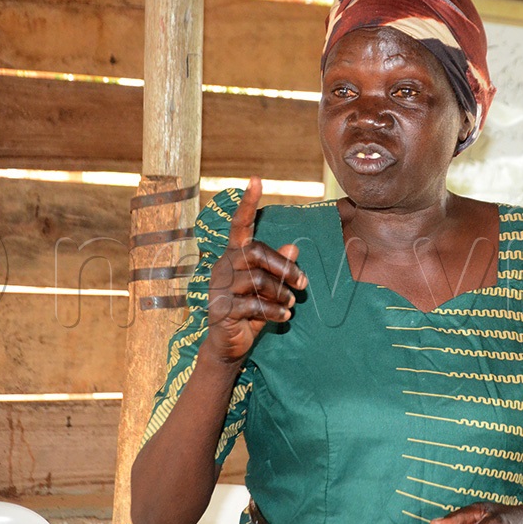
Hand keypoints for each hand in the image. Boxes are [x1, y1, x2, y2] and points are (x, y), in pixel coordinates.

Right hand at [202, 176, 307, 364]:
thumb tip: (294, 247)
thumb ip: (280, 268)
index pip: (240, 225)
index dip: (248, 203)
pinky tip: (284, 317)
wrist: (230, 344)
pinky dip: (273, 311)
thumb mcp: (271, 288)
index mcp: (235, 255)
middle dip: (285, 268)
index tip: (256, 179)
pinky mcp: (221, 308)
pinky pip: (253, 304)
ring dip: (281, 293)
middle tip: (303, 285)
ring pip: (257, 280)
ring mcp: (220, 287)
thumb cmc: (252, 310)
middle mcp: (223, 266)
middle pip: (257, 253)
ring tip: (291, 304)